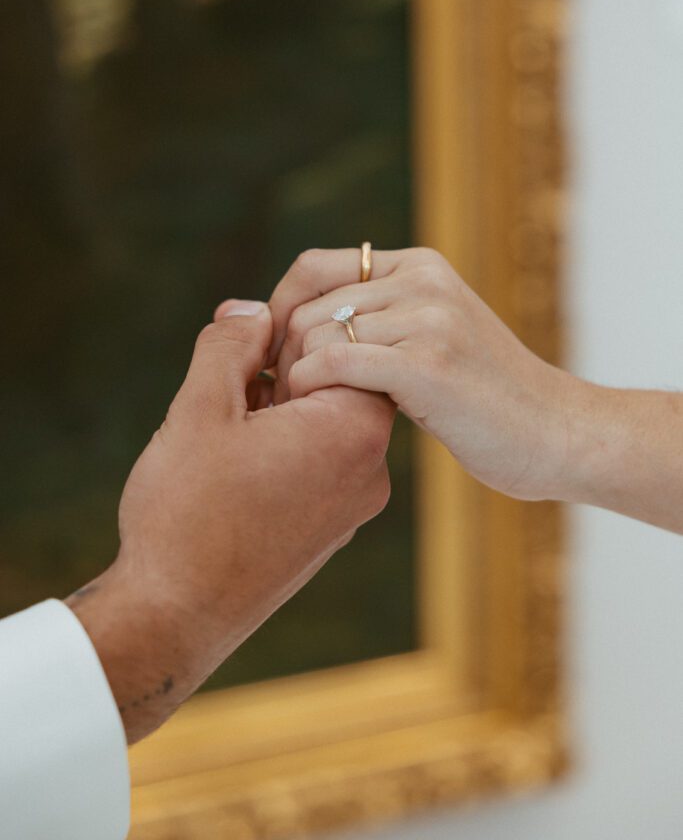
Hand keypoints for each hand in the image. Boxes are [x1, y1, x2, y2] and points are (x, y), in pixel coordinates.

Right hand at [67, 301, 393, 742]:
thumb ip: (231, 344)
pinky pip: (317, 463)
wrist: (176, 617)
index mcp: (354, 429)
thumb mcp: (200, 408)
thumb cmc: (188, 512)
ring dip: (274, 410)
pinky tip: (233, 466)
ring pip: (321, 422)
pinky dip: (279, 448)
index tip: (243, 357)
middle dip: (279, 372)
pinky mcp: (332, 529)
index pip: (343, 343)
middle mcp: (371, 468)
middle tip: (228, 392)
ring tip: (224, 435)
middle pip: (336, 381)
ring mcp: (354, 504)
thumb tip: (252, 308)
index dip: (287, 336)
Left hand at [264, 247, 581, 501]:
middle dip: (282, 355)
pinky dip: (312, 390)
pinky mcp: (428, 365)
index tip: (273, 358)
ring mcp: (428, 319)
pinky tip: (321, 418)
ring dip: (296, 380)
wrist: (559, 434)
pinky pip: (336, 363)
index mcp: (421, 265)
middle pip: (307, 304)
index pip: (313, 266)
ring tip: (304, 415)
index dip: (278, 309)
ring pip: (315, 334)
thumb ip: (380, 319)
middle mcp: (423, 280)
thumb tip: (291, 323)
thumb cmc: (487, 398)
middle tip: (285, 400)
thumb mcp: (434, 337)